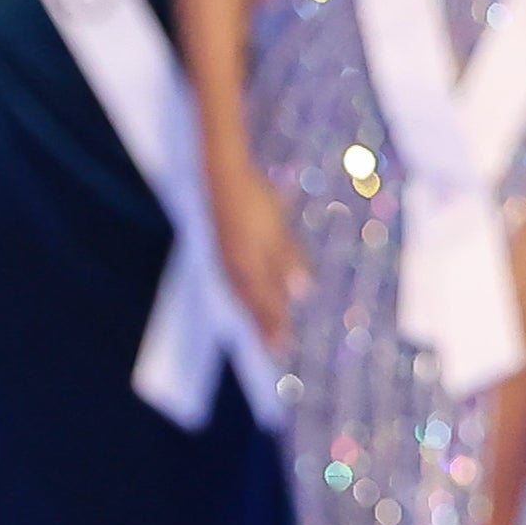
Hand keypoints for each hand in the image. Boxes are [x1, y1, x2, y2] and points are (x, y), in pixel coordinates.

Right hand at [207, 155, 304, 345]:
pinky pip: (237, 280)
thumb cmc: (254, 202)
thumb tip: (302, 292)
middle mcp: (234, 268)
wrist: (223, 176)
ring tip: (260, 327)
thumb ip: (287, 261)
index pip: (264, 303)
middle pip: (251, 303)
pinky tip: (248, 291)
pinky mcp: (225, 247)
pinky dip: (246, 293)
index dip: (274, 325)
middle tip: (274, 348)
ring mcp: (227, 258)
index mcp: (248, 267)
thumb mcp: (276, 231)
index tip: (282, 348)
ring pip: (242, 293)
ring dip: (253, 312)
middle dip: (263, 325)